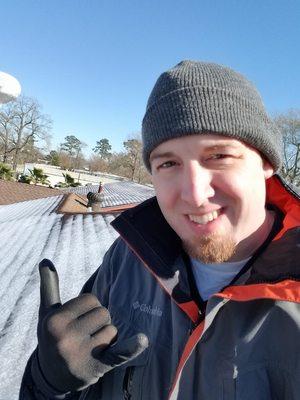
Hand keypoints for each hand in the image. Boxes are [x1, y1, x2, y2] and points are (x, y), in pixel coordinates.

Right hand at [37, 259, 147, 392]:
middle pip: (104, 313)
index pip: (92, 299)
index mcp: (54, 321)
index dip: (89, 308)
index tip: (77, 321)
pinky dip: (131, 347)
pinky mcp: (96, 368)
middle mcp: (65, 338)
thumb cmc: (52, 336)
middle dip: (98, 322)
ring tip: (89, 348)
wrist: (51, 376)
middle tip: (83, 336)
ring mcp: (80, 355)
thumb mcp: (46, 313)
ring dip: (106, 338)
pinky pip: (118, 354)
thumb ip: (49, 286)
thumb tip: (45, 260)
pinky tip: (142, 340)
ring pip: (113, 330)